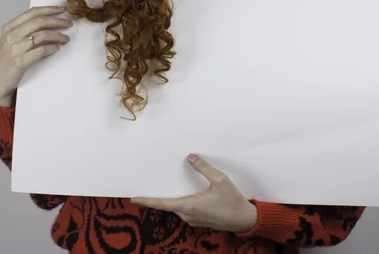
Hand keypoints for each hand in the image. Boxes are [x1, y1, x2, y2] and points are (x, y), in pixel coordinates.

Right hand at [0, 6, 71, 106]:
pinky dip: (52, 48)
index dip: (49, 9)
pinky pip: (42, 50)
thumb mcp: (10, 41)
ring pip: (42, 35)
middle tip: (69, 23)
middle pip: (39, 21)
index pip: (32, 12)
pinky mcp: (20, 62)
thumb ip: (23, 30)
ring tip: (66, 38)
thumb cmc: (7, 61)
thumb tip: (47, 20)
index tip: (62, 10)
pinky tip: (57, 48)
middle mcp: (11, 35)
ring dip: (58, 35)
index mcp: (9, 27)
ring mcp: (15, 48)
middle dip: (57, 21)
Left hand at [131, 154, 257, 232]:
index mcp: (190, 205)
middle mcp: (189, 215)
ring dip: (167, 200)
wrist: (244, 220)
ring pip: (176, 208)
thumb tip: (190, 157)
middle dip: (155, 198)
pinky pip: (184, 210)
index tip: (134, 198)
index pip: (163, 203)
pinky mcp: (199, 220)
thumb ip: (204, 168)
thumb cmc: (232, 200)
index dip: (148, 201)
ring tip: (160, 189)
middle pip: (167, 206)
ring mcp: (194, 219)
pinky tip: (180, 194)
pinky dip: (178, 203)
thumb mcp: (220, 179)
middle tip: (144, 189)